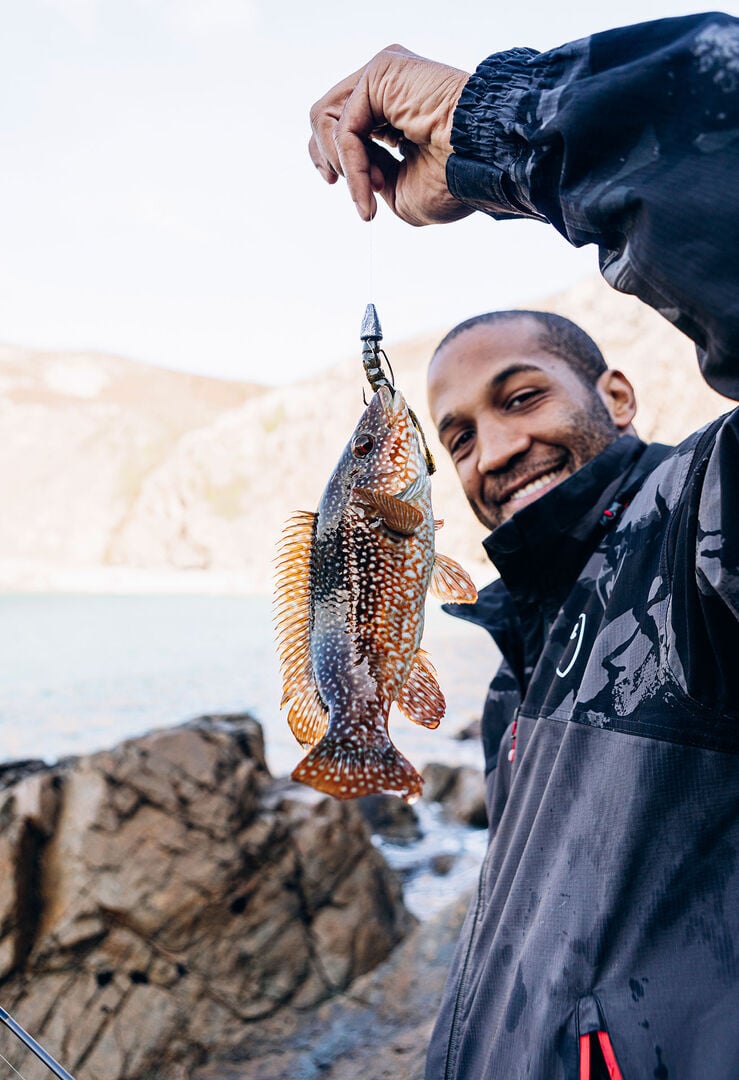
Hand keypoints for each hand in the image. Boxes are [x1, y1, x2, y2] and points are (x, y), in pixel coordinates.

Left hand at [309, 45, 472, 225]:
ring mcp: (383, 76)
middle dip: (330, 160)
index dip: (333, 160)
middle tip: (361, 192)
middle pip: (325, 118)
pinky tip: (374, 182)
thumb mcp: (399, 191)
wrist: (482, 163)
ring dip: (343, 164)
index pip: (341, 126)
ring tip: (373, 187)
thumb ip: (368, 176)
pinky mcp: (382, 71)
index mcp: (393, 110)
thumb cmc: (454, 182)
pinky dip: (352, 161)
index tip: (343, 188)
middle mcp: (386, 88)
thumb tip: (349, 170)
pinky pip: (345, 124)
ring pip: (327, 119)